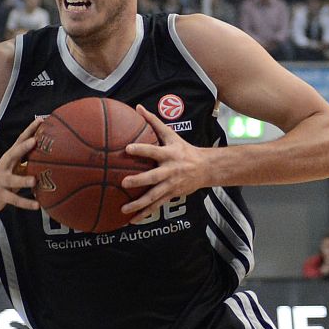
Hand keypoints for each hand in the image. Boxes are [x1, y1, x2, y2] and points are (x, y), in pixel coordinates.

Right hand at [0, 118, 39, 212]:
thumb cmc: (3, 178)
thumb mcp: (14, 167)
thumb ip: (27, 160)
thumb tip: (50, 154)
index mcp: (9, 157)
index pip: (20, 141)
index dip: (30, 130)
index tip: (41, 120)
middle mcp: (4, 167)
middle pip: (12, 154)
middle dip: (23, 147)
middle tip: (35, 141)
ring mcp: (1, 181)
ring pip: (12, 180)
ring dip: (23, 180)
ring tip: (34, 181)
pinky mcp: (1, 195)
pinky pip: (14, 200)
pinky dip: (26, 203)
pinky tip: (37, 205)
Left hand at [121, 105, 210, 220]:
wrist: (205, 168)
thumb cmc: (184, 149)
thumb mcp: (171, 135)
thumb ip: (153, 122)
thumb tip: (138, 107)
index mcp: (168, 155)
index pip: (153, 151)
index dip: (141, 149)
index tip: (127, 148)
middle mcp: (169, 171)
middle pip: (153, 177)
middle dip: (139, 180)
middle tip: (124, 182)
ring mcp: (170, 185)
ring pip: (153, 196)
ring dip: (138, 204)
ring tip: (123, 209)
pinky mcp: (170, 195)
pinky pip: (156, 206)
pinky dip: (144, 214)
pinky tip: (131, 220)